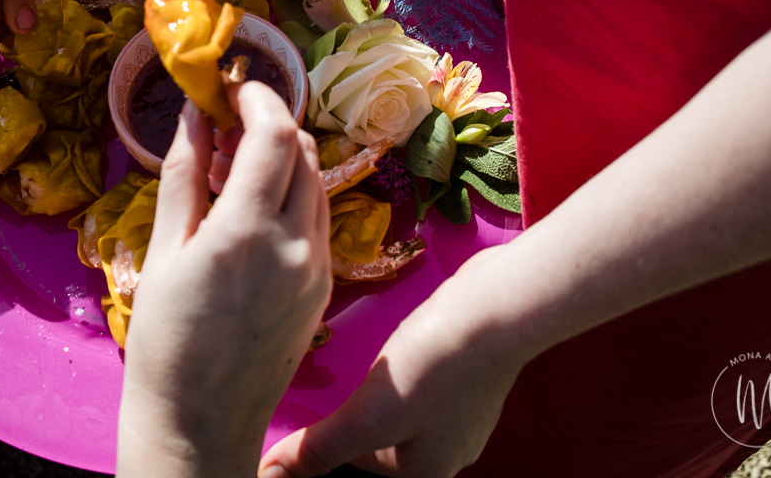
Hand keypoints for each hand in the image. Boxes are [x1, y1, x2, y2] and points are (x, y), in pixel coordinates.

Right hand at [117, 82, 331, 477]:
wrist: (201, 423)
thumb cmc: (165, 341)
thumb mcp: (164, 252)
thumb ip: (185, 176)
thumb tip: (194, 114)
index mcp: (247, 233)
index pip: (275, 133)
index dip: (257, 98)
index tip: (232, 88)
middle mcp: (296, 245)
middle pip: (303, 150)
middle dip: (269, 124)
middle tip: (226, 125)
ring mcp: (317, 268)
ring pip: (316, 182)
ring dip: (283, 158)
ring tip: (234, 168)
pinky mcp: (324, 287)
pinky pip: (319, 219)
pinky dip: (293, 196)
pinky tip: (254, 210)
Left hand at [259, 248, 523, 477]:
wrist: (497, 309)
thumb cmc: (437, 365)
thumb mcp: (369, 414)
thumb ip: (320, 448)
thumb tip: (273, 473)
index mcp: (427, 472)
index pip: (359, 462)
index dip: (331, 429)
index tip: (316, 397)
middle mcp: (451, 449)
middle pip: (382, 433)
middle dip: (358, 401)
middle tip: (342, 369)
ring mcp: (466, 411)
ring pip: (403, 401)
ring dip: (381, 380)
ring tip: (369, 351)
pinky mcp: (471, 374)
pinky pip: (425, 376)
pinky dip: (407, 359)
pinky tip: (402, 337)